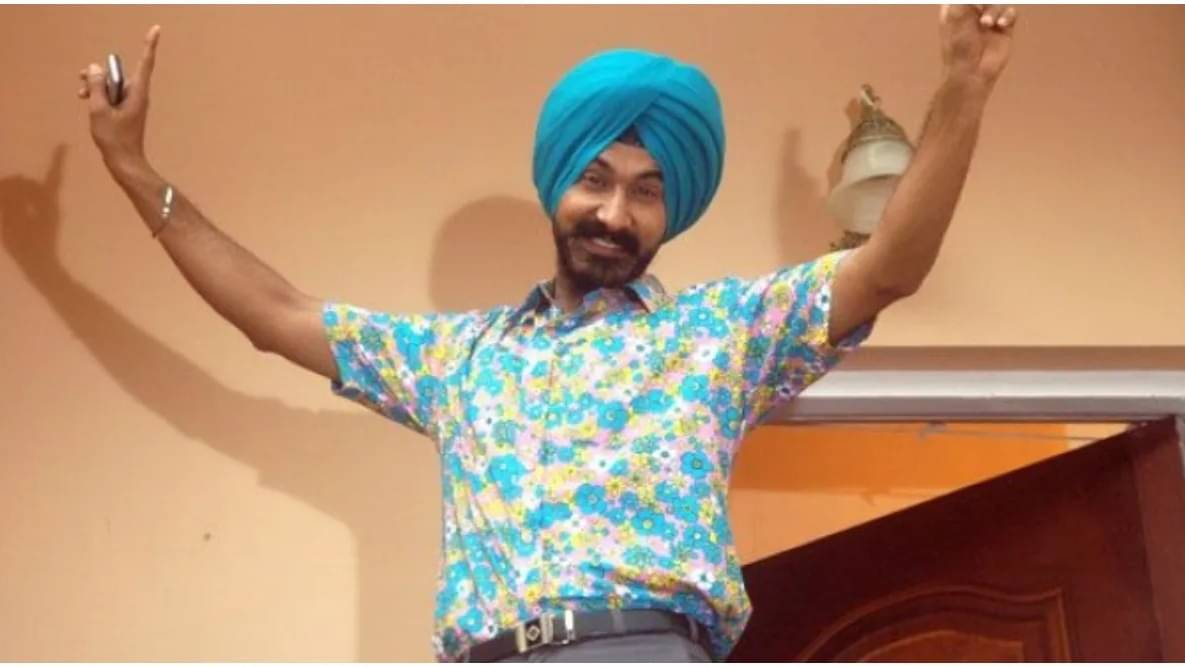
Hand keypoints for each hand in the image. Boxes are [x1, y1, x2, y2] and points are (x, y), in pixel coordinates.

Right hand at [78, 25, 160, 173]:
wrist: (125, 162)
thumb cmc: (115, 138)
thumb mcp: (99, 110)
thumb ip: (96, 87)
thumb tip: (95, 67)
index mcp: (137, 92)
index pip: (145, 63)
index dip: (149, 45)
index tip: (156, 29)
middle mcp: (138, 94)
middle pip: (120, 73)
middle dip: (100, 74)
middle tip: (81, 80)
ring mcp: (134, 103)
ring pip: (113, 85)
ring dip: (96, 86)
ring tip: (81, 95)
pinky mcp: (127, 110)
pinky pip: (113, 95)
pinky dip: (100, 96)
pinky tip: (86, 101)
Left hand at [939, 5, 1016, 87]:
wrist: (972, 72)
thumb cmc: (958, 44)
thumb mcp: (956, 14)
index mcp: (956, 7)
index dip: (968, 0)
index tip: (974, 5)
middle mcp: (973, 10)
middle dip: (986, 1)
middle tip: (982, 10)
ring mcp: (989, 18)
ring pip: (997, 1)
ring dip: (994, 10)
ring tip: (987, 24)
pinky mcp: (1004, 28)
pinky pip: (1010, 12)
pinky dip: (1007, 15)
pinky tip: (1001, 25)